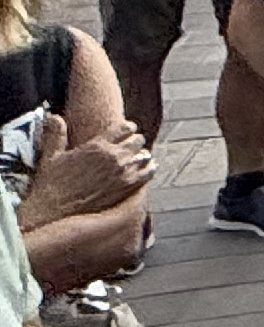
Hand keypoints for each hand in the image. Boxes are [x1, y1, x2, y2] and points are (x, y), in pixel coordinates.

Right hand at [25, 121, 151, 220]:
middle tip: (131, 146)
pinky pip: (149, 173)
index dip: (128, 128)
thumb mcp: (51, 156)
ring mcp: (123, 172)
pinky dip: (149, 169)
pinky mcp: (128, 187)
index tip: (127, 130)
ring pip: (144, 155)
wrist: (55, 208)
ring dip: (141, 155)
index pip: (125, 127)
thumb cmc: (52, 183)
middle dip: (135, 141)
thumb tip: (54, 117)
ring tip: (137, 158)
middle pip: (138, 140)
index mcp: (98, 145)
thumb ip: (56, 135)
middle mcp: (114, 156)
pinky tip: (147, 168)